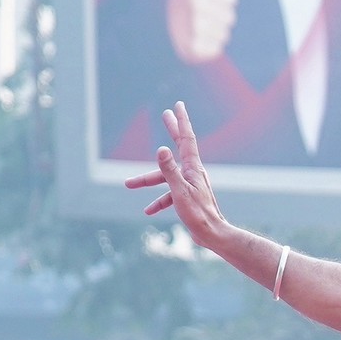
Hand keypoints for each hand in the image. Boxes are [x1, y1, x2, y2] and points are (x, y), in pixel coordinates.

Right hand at [128, 103, 234, 249]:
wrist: (212, 234)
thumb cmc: (198, 214)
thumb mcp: (179, 191)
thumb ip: (169, 170)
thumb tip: (161, 149)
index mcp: (192, 168)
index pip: (186, 138)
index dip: (181, 121)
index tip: (178, 105)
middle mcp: (192, 172)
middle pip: (179, 147)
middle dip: (172, 131)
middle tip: (165, 114)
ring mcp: (190, 184)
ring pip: (166, 177)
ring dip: (147, 180)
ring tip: (128, 184)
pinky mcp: (187, 197)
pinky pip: (169, 195)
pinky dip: (159, 201)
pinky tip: (148, 211)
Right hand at [164, 0, 239, 65]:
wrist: (154, 26)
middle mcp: (195, 5)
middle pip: (231, 16)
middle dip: (219, 16)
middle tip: (199, 14)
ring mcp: (194, 27)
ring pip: (226, 34)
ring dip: (215, 33)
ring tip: (197, 27)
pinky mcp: (195, 49)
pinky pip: (218, 50)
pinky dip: (209, 49)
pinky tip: (196, 41)